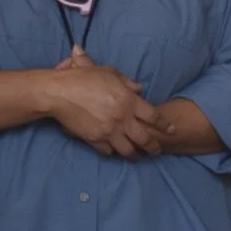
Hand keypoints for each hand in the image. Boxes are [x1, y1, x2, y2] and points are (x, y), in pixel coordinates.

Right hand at [43, 57, 164, 156]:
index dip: (165, 125)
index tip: (171, 130)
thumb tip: (139, 88)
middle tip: (156, 152)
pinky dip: (112, 152)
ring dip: (134, 155)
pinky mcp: (94, 139)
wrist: (58, 92)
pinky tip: (114, 152)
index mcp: (129, 101)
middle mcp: (123, 119)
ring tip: (137, 157)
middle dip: (153, 147)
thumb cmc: (83, 79)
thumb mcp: (109, 73)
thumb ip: (127, 82)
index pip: (154, 117)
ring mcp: (109, 131)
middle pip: (145, 138)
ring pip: (128, 150)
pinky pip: (108, 151)